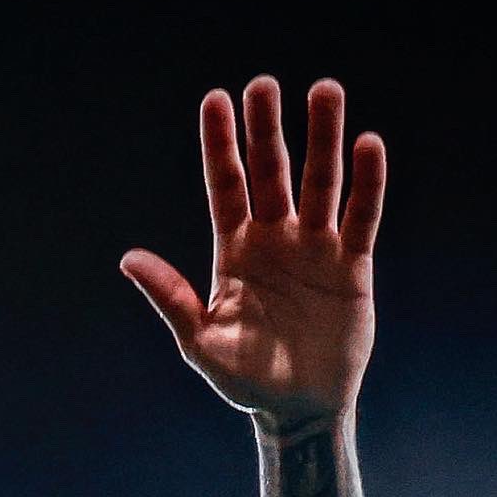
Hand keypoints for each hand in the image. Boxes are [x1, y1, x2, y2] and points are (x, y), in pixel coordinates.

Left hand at [121, 78, 385, 423]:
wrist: (298, 410)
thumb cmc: (245, 380)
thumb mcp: (200, 341)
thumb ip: (170, 297)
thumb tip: (128, 259)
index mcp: (234, 253)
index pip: (226, 187)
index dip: (221, 145)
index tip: (216, 99)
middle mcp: (274, 240)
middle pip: (271, 173)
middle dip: (267, 129)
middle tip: (264, 85)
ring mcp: (315, 249)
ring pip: (321, 182)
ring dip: (323, 138)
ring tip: (324, 90)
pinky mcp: (352, 265)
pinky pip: (361, 216)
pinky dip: (367, 183)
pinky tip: (368, 144)